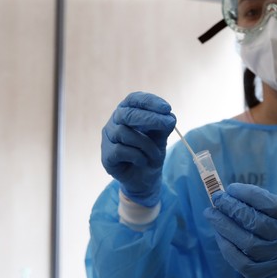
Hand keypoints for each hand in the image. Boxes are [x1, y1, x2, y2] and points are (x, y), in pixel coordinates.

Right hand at [101, 91, 175, 206]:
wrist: (145, 178)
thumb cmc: (151, 152)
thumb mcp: (161, 137)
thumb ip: (164, 126)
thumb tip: (170, 117)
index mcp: (127, 112)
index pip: (134, 99)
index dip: (149, 101)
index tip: (167, 108)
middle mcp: (114, 122)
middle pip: (126, 114)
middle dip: (150, 118)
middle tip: (168, 123)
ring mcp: (108, 138)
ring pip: (124, 133)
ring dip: (146, 144)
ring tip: (156, 154)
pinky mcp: (106, 155)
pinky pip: (121, 150)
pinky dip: (137, 156)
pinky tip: (143, 161)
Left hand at [204, 183, 276, 277]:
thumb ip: (262, 209)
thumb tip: (230, 195)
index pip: (271, 204)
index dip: (249, 194)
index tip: (231, 188)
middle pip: (256, 221)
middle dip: (233, 207)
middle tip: (217, 198)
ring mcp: (273, 259)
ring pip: (246, 241)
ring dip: (224, 225)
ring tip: (210, 213)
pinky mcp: (259, 275)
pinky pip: (239, 259)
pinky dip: (226, 244)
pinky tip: (217, 233)